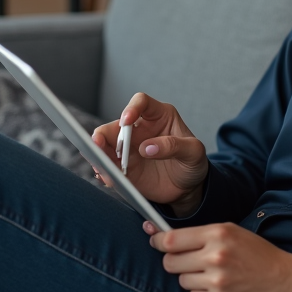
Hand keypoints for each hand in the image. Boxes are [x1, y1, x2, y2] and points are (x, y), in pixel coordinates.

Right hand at [90, 93, 207, 213]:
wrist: (188, 188)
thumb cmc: (192, 162)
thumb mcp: (193, 152)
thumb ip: (174, 146)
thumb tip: (147, 148)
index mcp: (159, 116)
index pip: (141, 103)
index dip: (131, 108)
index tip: (126, 121)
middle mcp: (140, 130)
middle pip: (116, 125)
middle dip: (105, 134)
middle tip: (98, 143)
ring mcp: (130, 149)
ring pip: (107, 145)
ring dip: (99, 152)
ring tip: (99, 164)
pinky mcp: (124, 168)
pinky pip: (109, 167)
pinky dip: (104, 171)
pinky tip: (107, 177)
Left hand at [144, 220, 291, 291]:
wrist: (284, 281)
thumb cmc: (257, 254)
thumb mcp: (232, 232)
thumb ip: (201, 235)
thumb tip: (164, 237)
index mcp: (218, 234)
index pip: (171, 239)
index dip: (157, 240)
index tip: (154, 241)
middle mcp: (215, 257)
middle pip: (170, 262)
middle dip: (175, 261)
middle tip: (189, 261)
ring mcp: (216, 281)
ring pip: (181, 280)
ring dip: (191, 278)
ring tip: (212, 274)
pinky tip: (218, 287)